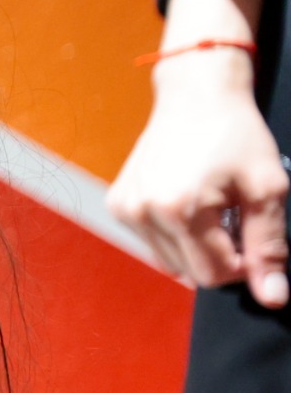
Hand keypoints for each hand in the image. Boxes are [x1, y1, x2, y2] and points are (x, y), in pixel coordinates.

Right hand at [111, 0, 287, 305]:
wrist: (196, 95)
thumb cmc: (235, 133)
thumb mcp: (267, 187)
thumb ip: (269, 246)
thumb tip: (272, 297)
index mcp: (178, 210)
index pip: (214, 275)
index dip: (244, 266)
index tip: (254, 236)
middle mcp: (143, 213)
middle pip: (190, 272)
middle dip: (220, 255)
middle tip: (235, 218)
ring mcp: (126, 210)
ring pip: (171, 262)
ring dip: (198, 247)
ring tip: (212, 210)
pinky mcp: (119, 205)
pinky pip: (154, 243)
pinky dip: (177, 235)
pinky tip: (189, 204)